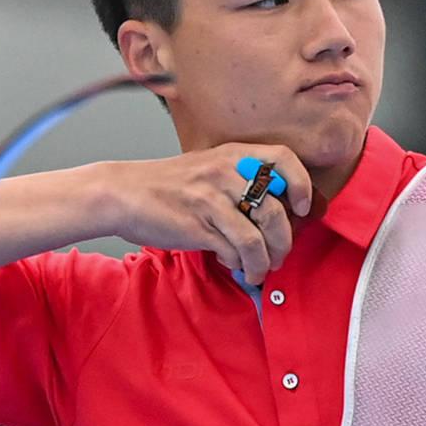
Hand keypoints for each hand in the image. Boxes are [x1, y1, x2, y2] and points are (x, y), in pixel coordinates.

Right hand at [101, 142, 314, 285]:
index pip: (283, 159)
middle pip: (276, 210)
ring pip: (257, 238)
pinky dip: (240, 263)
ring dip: (264, 261)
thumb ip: (239, 182)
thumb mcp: (207, 169)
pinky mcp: (198, 226)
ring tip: (259, 269)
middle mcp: (226, 173)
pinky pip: (234, 251)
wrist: (123, 194)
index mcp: (232, 155)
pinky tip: (235, 265)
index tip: (302, 207)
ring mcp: (211, 200)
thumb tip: (273, 214)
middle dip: (284, 241)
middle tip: (279, 255)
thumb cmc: (166, 186)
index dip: (301, 184)